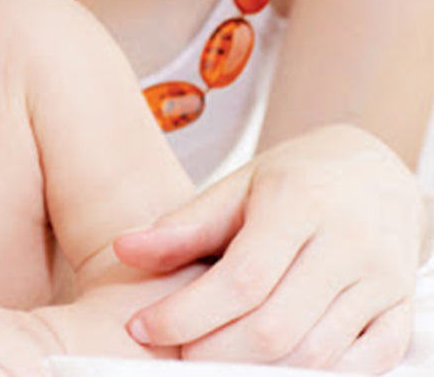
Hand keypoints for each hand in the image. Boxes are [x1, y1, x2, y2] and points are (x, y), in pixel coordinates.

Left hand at [114, 125, 424, 372]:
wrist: (373, 169)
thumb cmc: (296, 177)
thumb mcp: (237, 184)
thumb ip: (185, 223)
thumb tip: (125, 249)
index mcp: (299, 202)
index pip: (241, 279)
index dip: (187, 314)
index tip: (142, 327)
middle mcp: (347, 243)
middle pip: (276, 326)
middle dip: (214, 352)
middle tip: (175, 352)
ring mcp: (381, 280)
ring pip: (317, 354)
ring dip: (257, 370)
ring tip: (211, 358)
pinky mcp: (399, 310)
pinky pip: (363, 365)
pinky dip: (313, 376)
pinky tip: (270, 367)